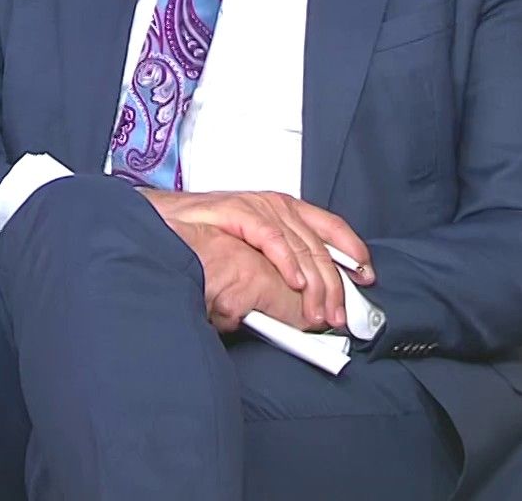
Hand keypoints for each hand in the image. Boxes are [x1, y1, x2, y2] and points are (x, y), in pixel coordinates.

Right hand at [142, 189, 370, 330]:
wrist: (156, 226)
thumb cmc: (194, 241)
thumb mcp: (245, 256)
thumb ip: (274, 272)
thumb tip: (304, 303)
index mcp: (278, 210)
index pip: (329, 226)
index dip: (352, 252)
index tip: (365, 276)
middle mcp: (272, 205)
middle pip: (318, 244)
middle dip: (334, 285)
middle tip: (337, 315)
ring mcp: (255, 206)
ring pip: (301, 244)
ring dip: (314, 284)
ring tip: (317, 313)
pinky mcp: (238, 210)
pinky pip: (273, 237)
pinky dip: (287, 262)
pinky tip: (294, 283)